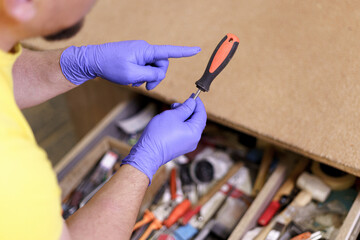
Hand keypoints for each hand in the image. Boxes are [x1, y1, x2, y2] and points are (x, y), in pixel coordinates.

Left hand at [60, 40, 200, 89]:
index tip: (197, 50)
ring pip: (153, 67)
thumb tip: (160, 73)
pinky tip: (132, 79)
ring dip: (148, 77)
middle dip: (157, 77)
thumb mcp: (132, 74)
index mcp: (146, 50)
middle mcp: (145, 49)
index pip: (169, 51)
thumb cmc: (111, 66)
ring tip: (136, 82)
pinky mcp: (135, 56)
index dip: (184, 52)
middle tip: (147, 86)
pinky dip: (142, 74)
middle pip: (161, 64)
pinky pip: (145, 66)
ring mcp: (139, 52)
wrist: (93, 60)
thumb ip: (151, 74)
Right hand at [121, 97, 206, 182]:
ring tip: (171, 112)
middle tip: (176, 105)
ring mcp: (187, 144)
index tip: (193, 96)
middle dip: (188, 110)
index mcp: (195, 132)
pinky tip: (170, 121)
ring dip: (182, 116)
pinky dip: (180, 124)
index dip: (198, 103)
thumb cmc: (159, 134)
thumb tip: (192, 103)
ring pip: (189, 126)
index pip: (201, 114)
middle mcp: (194, 140)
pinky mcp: (180, 147)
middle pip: (196, 120)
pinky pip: (184, 132)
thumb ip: (185, 108)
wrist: (148, 153)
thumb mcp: (173, 115)